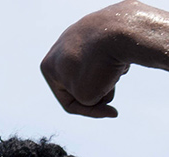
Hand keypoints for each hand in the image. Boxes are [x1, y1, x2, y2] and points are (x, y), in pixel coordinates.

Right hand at [41, 2, 147, 117]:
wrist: (117, 33)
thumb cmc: (97, 66)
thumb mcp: (86, 97)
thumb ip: (87, 98)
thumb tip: (99, 82)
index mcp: (48, 67)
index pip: (68, 103)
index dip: (91, 112)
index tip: (112, 111)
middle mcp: (59, 50)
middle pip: (82, 87)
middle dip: (99, 92)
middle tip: (110, 86)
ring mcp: (77, 40)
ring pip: (96, 74)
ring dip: (108, 79)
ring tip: (114, 69)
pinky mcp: (96, 34)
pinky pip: (107, 60)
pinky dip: (115, 65)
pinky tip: (120, 58)